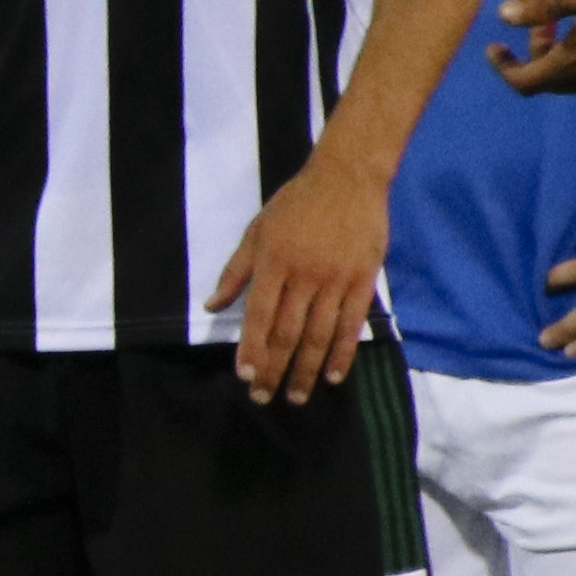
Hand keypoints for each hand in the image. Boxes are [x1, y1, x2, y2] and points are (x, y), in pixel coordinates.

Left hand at [209, 150, 388, 403]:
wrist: (347, 177)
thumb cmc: (296, 203)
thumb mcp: (257, 231)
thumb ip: (235, 271)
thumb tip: (211, 305)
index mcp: (274, 263)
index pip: (258, 316)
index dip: (251, 349)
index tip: (245, 377)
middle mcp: (304, 276)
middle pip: (287, 333)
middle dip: (273, 369)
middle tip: (264, 398)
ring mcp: (336, 280)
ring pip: (319, 335)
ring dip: (306, 370)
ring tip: (295, 397)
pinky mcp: (363, 280)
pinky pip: (352, 324)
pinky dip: (343, 353)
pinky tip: (334, 376)